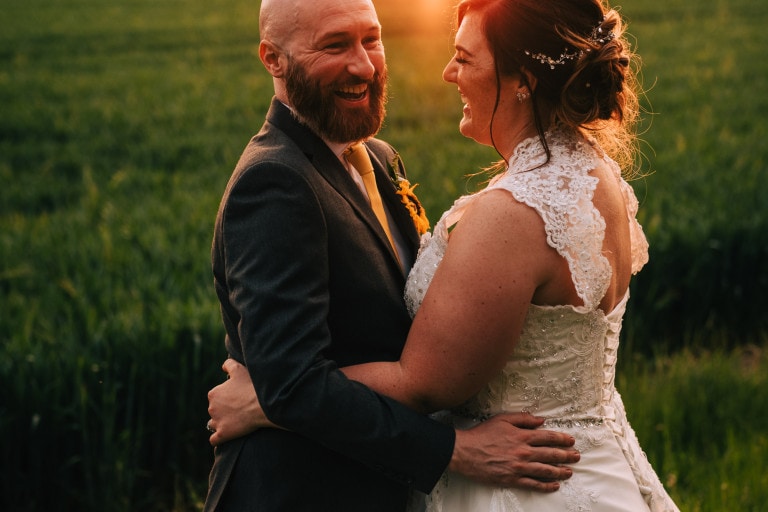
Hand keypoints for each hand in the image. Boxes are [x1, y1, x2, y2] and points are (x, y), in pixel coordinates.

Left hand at [207, 358, 274, 445]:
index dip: (226, 398)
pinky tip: (226, 436)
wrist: (262, 405)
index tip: (237, 398)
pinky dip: (218, 438)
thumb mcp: (239, 369)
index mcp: (213, 393)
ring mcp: (216, 422)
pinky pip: (214, 439)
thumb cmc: (251, 386)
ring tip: (233, 422)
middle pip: (215, 410)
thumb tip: (223, 366)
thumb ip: (228, 365)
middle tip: (239, 409)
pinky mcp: (223, 434)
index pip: (216, 397)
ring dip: (220, 424)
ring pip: (213, 424)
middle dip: (223, 410)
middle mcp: (211, 408)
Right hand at [448, 412, 579, 491]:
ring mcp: (519, 467)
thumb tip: (540, 420)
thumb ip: (522, 419)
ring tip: (570, 472)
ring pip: (545, 471)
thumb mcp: (502, 419)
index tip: (571, 441)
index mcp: (522, 436)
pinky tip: (554, 485)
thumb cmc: (482, 434)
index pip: (548, 437)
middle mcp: (523, 452)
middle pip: (551, 454)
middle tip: (576, 457)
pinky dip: (546, 486)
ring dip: (560, 471)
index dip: (562, 439)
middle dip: (566, 456)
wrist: (465, 452)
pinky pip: (533, 484)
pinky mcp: (512, 479)